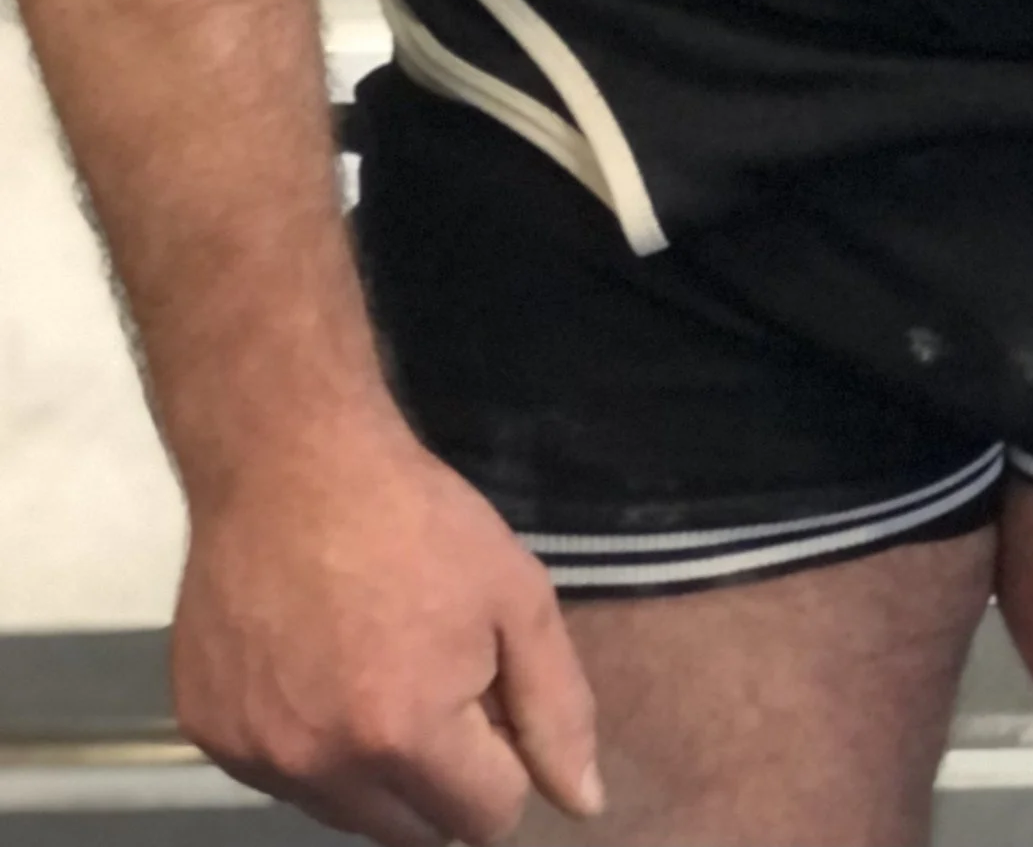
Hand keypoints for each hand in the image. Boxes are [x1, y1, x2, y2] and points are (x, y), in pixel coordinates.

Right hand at [173, 413, 600, 845]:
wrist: (287, 462)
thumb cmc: (416, 520)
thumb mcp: (515, 595)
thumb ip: (556, 708)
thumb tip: (583, 806)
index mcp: (405, 734)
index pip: (484, 818)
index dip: (503, 760)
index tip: (488, 696)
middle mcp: (322, 767)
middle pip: (413, 831)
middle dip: (440, 777)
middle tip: (433, 682)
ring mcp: (256, 756)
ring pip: (345, 812)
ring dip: (373, 770)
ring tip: (374, 669)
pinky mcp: (209, 734)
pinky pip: (282, 779)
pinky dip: (309, 745)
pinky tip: (315, 666)